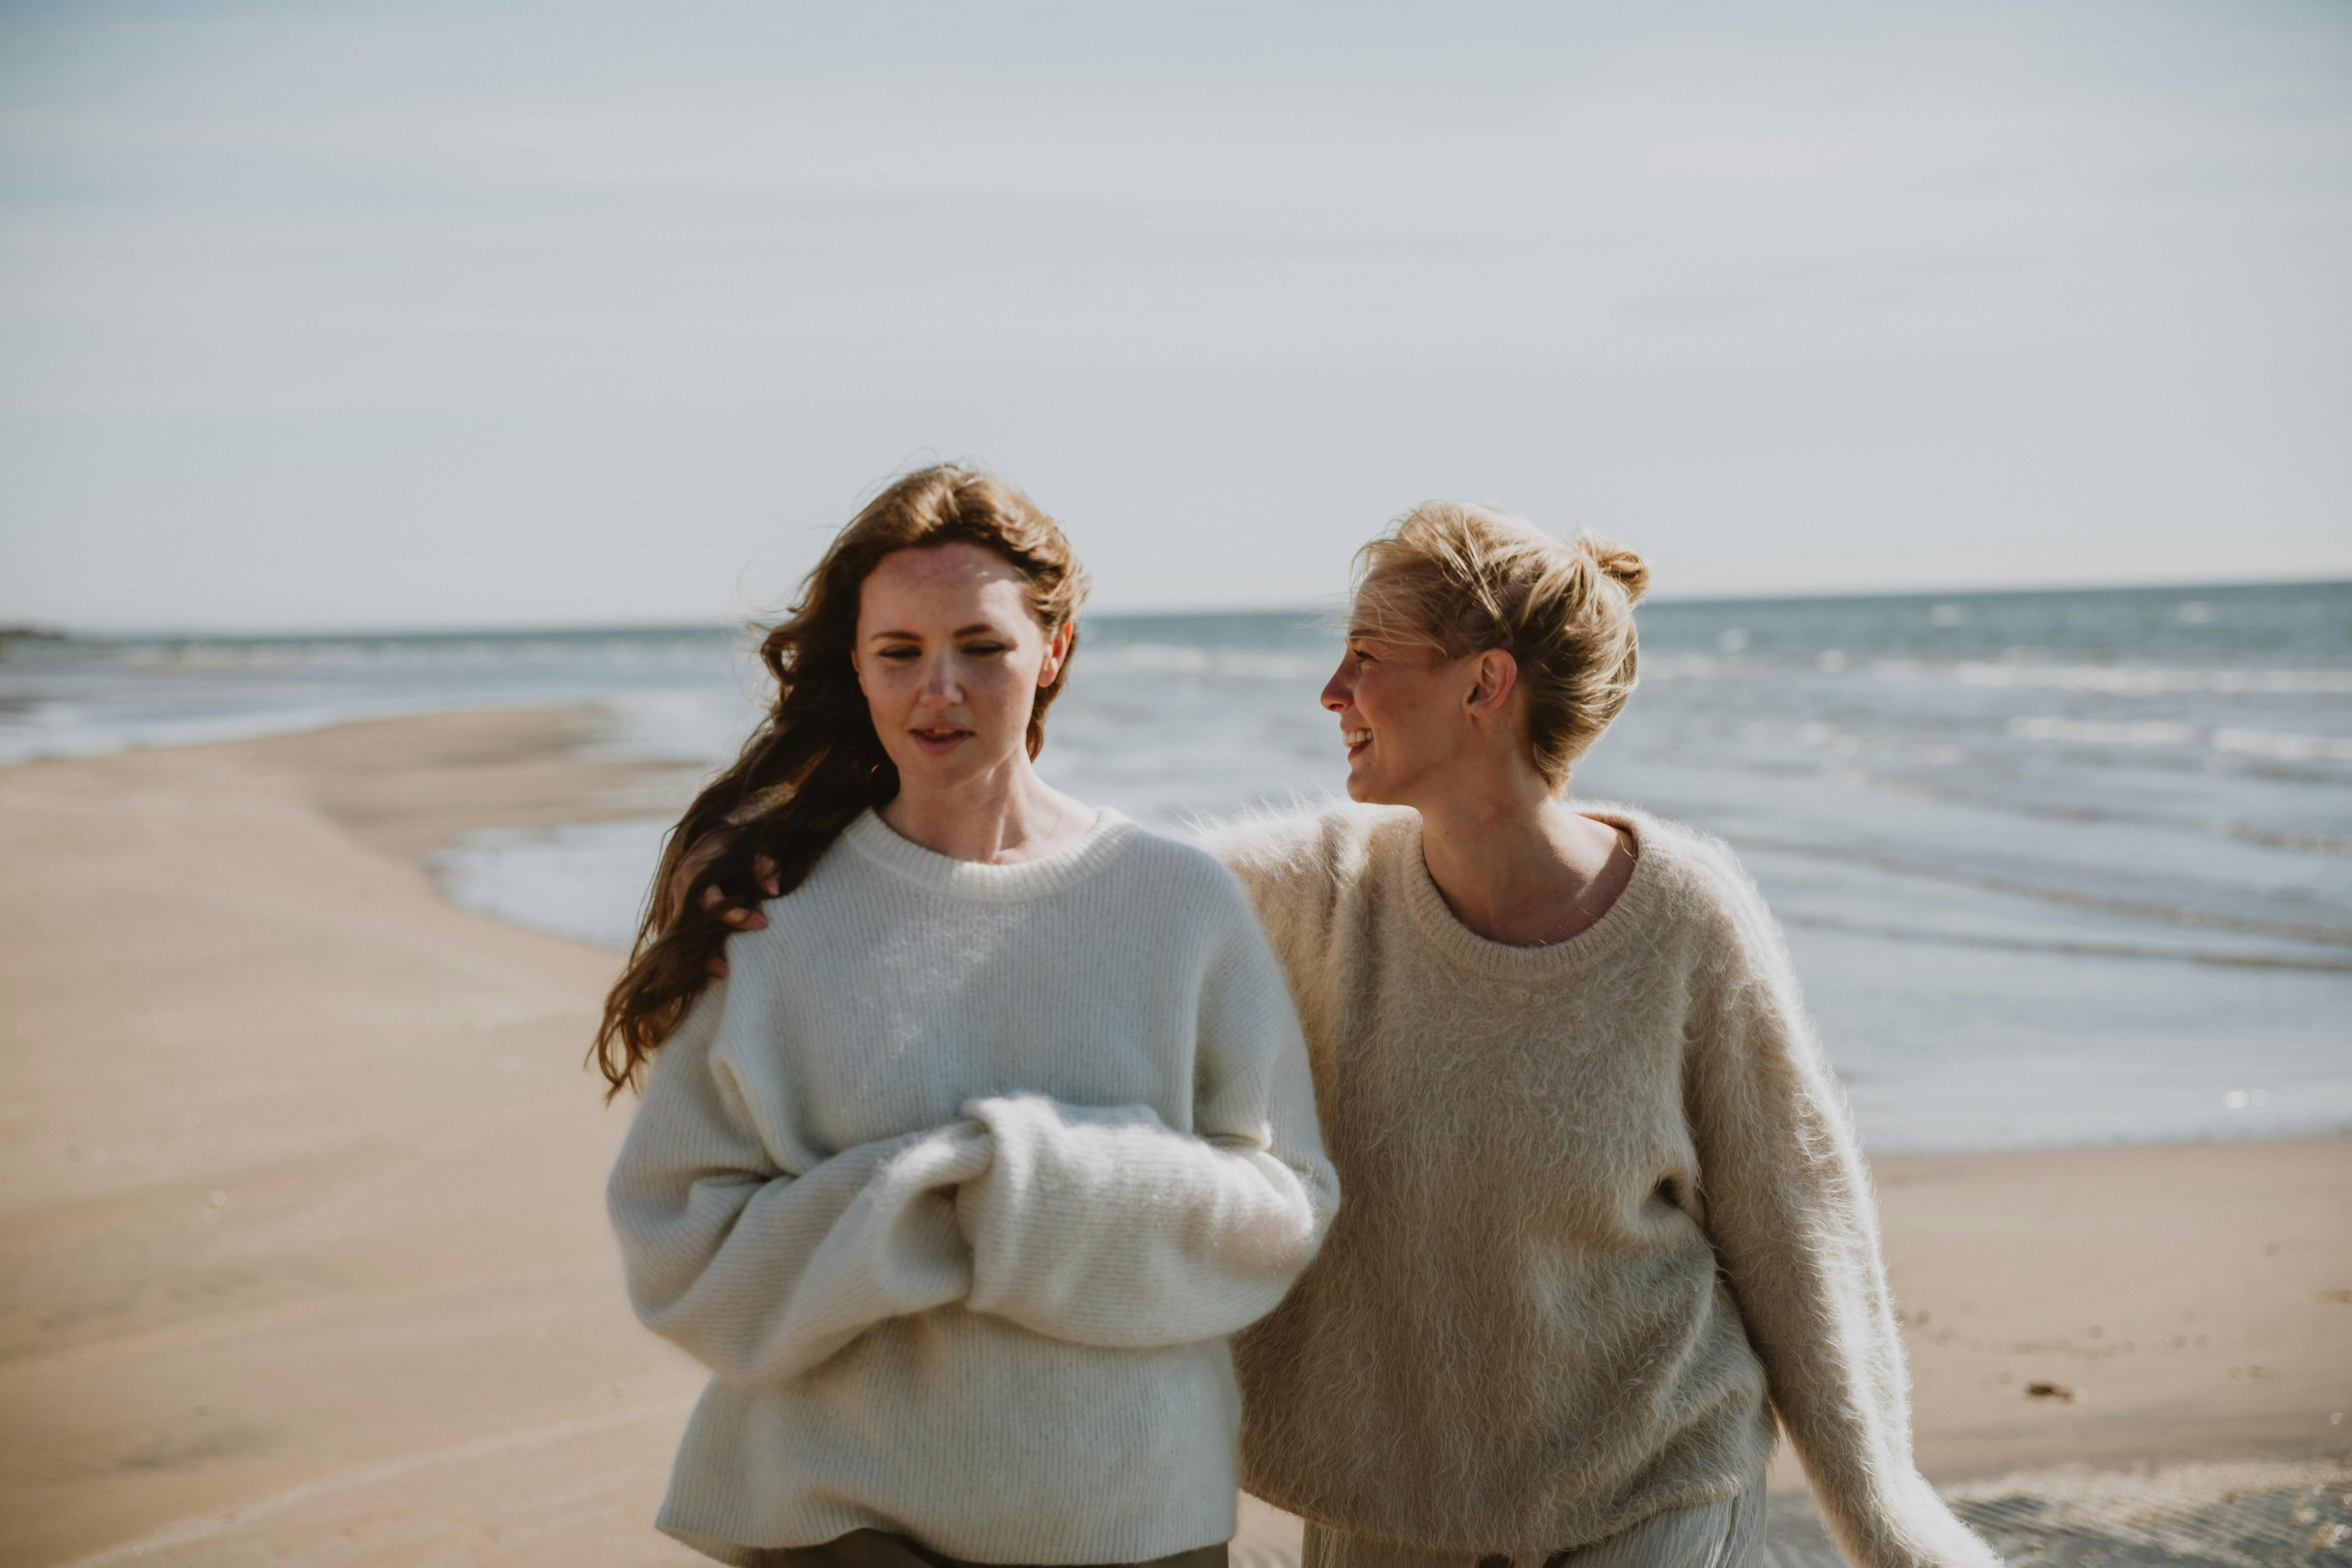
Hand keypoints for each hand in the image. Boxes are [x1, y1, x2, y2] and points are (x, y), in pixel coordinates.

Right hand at [665, 831, 783, 977]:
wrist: (707, 838)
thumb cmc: (730, 843)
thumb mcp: (749, 846)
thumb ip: (764, 864)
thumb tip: (775, 891)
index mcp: (695, 875)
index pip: (713, 902)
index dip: (737, 916)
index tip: (762, 923)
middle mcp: (679, 892)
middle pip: (691, 927)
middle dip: (706, 949)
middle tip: (726, 970)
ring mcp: (674, 904)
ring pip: (680, 937)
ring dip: (695, 957)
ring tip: (717, 975)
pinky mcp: (675, 912)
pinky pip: (678, 937)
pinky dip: (688, 954)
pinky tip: (699, 976)